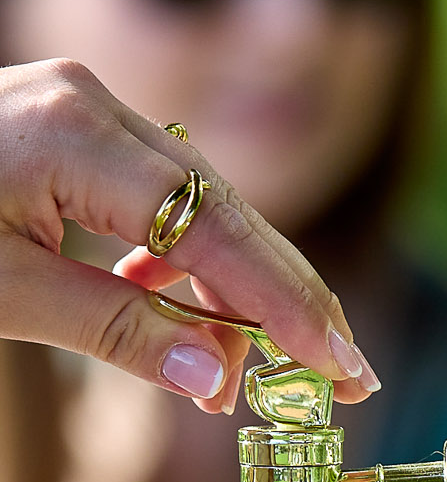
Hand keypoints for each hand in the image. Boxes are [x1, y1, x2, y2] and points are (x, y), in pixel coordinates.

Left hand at [0, 57, 379, 411]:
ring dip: (231, 284)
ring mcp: (83, 103)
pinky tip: (174, 310)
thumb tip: (219, 380)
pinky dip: (177, 256)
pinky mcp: (72, 120)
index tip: (339, 364)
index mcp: (71, 136)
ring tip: (243, 370)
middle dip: (283, 296)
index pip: (214, 227)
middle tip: (339, 373)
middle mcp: (92, 102)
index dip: (285, 302)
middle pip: (224, 206)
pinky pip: (156, 190)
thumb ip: (116, 331)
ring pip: (199, 199)